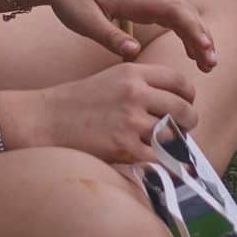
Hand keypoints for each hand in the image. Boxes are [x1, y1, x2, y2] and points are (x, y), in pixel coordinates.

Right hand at [4, 63, 198, 164]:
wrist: (46, 119)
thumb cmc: (78, 101)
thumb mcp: (111, 79)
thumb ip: (141, 85)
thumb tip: (172, 103)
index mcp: (132, 72)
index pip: (179, 81)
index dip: (189, 96)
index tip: (186, 105)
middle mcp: (135, 93)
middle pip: (183, 109)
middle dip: (188, 123)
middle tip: (182, 131)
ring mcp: (130, 120)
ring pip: (175, 136)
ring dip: (177, 146)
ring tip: (170, 148)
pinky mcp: (124, 147)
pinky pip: (159, 159)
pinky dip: (163, 164)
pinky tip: (159, 163)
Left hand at [23, 0, 216, 68]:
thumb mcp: (83, 21)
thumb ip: (109, 36)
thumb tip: (134, 52)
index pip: (174, 10)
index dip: (193, 30)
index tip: (205, 50)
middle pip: (185, 12)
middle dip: (202, 36)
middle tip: (211, 66)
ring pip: (181, 13)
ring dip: (197, 35)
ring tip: (207, 64)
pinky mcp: (141, 3)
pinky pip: (172, 15)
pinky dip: (186, 31)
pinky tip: (190, 51)